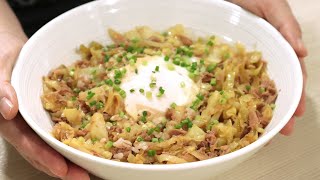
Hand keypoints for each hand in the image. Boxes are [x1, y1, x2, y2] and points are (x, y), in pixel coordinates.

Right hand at [0, 32, 89, 179]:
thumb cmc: (2, 55)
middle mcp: (25, 124)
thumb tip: (9, 110)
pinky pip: (64, 124)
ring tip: (93, 165)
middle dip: (64, 165)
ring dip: (73, 154)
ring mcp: (39, 118)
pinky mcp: (51, 110)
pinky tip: (93, 140)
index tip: (62, 169)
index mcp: (10, 120)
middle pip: (44, 150)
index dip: (44, 158)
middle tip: (84, 177)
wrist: (14, 48)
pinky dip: (77, 134)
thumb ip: (1, 88)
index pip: (27, 143)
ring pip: (55, 141)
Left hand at [230, 0, 307, 135]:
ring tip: (256, 129)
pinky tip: (232, 109)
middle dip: (277, 109)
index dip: (295, 95)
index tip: (295, 115)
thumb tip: (303, 53)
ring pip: (252, 86)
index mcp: (278, 47)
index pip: (291, 75)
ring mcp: (243, 58)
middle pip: (273, 86)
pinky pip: (230, 78)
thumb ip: (287, 26)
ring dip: (256, 107)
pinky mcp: (226, 58)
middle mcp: (262, 56)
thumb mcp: (272, 6)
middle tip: (276, 131)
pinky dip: (234, 94)